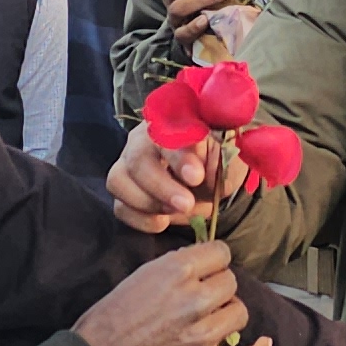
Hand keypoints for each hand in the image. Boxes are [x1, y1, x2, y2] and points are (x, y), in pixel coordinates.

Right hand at [77, 241, 271, 345]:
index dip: (213, 260)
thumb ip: (173, 268)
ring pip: (240, 312)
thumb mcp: (139, 276)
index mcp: (176, 271)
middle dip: (218, 287)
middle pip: (231, 282)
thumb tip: (200, 264)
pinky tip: (263, 343)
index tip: (207, 269)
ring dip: (227, 313)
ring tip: (212, 318)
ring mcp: (202, 335)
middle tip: (201, 297)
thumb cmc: (108, 318)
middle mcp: (194, 299)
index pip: (220, 252)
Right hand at [105, 126, 249, 233]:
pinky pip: (119, 207)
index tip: (195, 177)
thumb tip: (199, 175)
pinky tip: (163, 221)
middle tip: (186, 204)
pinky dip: (140, 219)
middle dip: (161, 186)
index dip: (179, 158)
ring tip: (175, 211)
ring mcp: (126, 165)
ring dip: (147, 203)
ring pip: (118, 181)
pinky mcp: (123, 191)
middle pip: (137, 159)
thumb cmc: (215, 161)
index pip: (168, 133)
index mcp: (171, 123)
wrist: (207, 176)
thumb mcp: (226, 158)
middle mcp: (142, 140)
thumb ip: (220, 162)